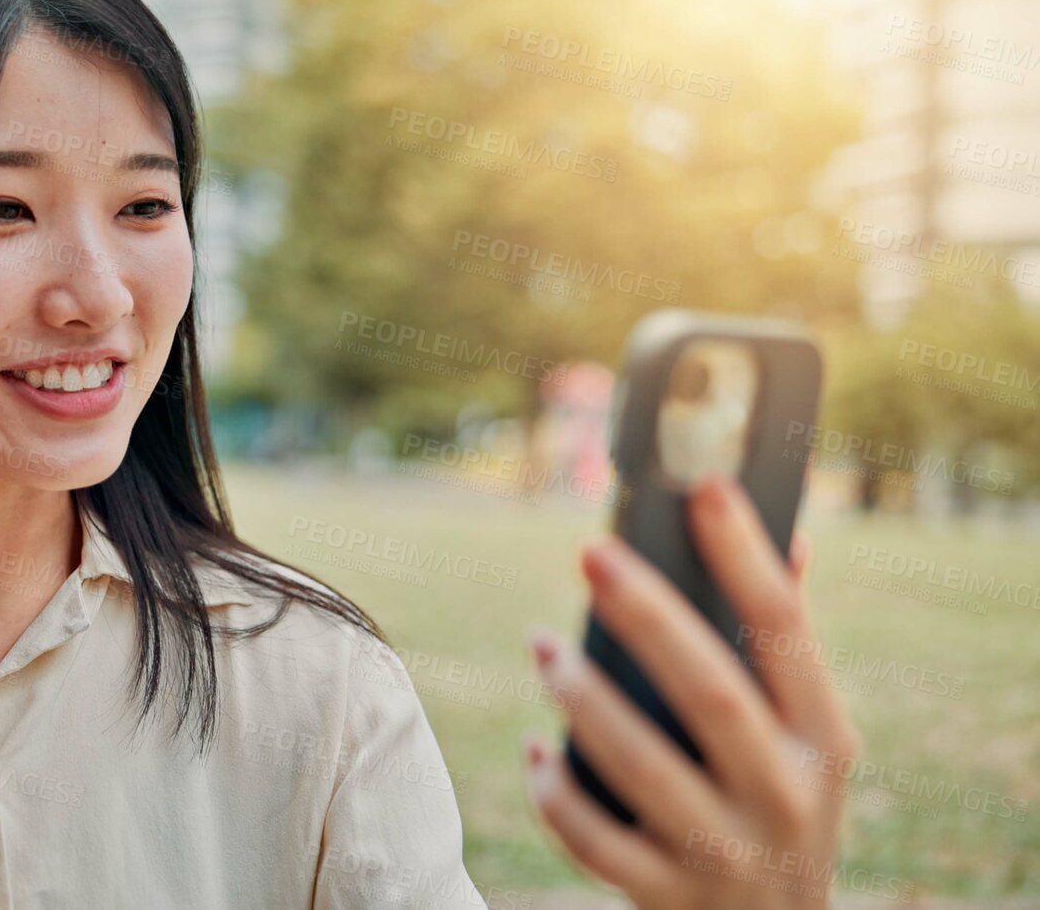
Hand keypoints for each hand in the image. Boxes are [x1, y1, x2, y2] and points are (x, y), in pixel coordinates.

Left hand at [523, 475, 861, 908]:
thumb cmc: (780, 808)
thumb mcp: (810, 743)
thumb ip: (789, 649)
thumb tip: (790, 538)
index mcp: (824, 742)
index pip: (789, 637)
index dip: (749, 561)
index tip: (706, 490)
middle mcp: (786, 797)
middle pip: (711, 695)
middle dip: (648, 618)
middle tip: (591, 552)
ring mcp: (727, 852)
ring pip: (642, 768)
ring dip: (583, 699)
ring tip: (542, 645)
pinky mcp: (669, 898)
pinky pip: (596, 841)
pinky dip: (557, 793)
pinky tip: (535, 752)